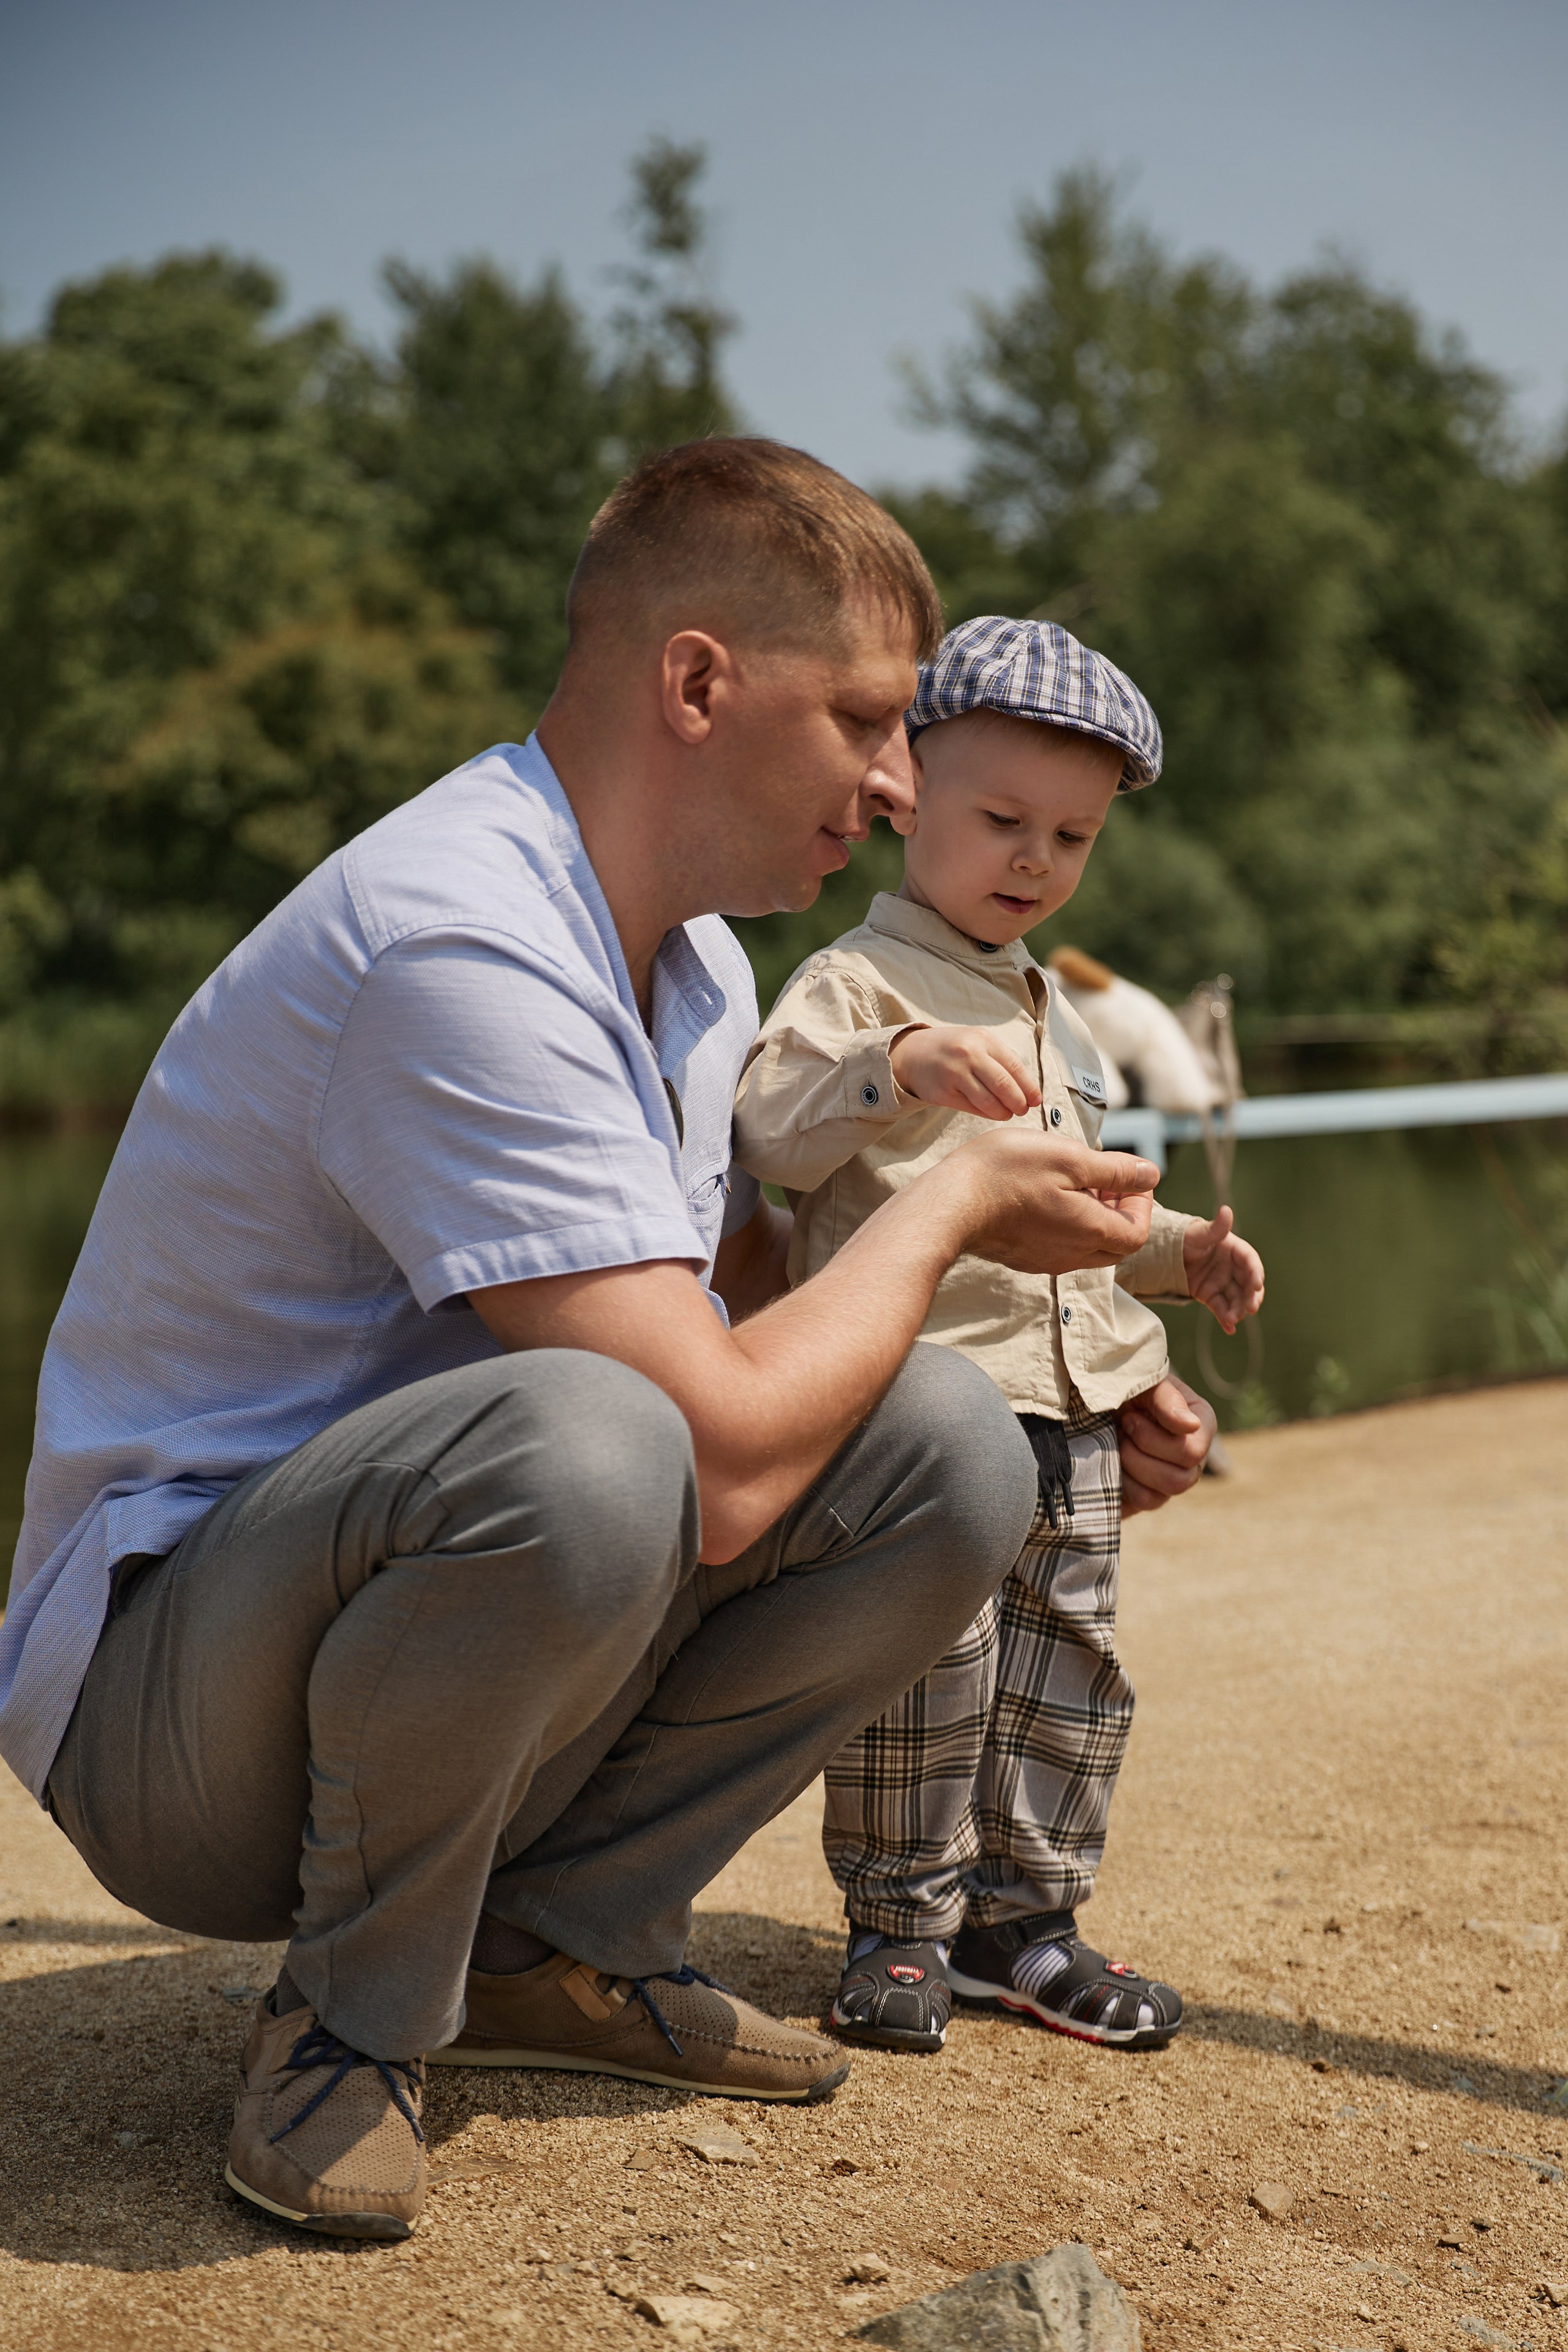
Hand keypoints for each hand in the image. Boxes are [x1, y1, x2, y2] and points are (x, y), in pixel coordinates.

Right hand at [890, 1024, 1041, 1120]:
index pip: (1015, 1067)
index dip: (1029, 1087)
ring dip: (1004, 1112)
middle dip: (1019, 1102)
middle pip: (1004, 1085)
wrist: (911, 1054)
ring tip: (1009, 1114)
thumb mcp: (977, 1042)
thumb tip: (1028, 1088)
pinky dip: (987, 1114)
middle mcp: (969, 1054)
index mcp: (983, 1039)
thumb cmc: (952, 1050)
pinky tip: (993, 1113)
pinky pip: (973, 1108)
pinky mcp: (944, 1092)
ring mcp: (955, 1074)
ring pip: (989, 1101)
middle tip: (1024, 1110)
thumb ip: (1000, 1059)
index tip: (1036, 1100)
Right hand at [944, 1127, 1156, 1274]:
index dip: (1142, 1204)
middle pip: (1117, 1244)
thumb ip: (1115, 1171)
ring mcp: (1045, 1260)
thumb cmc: (1007, 1173)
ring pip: (1088, 1247)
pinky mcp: (1023, 1258)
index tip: (1129, 1177)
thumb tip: (1150, 1175)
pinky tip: (1046, 1197)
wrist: (951, 1203)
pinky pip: (1060, 1248)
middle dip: (1121, 1212)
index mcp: (1091, 1231)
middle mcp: (1073, 1255)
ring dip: (1093, 1218)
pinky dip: (1067, 1225)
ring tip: (1074, 1183)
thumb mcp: (1070, 1158)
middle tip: (1106, 1180)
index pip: (1138, 1232)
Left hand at [1118, 1374, 1216, 1514]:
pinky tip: (1114, 1460)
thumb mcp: (1142, 1383)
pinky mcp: (1153, 1494)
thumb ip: (1166, 1399)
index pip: (1194, 1451)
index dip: (1154, 1438)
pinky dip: (1123, 1481)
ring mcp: (1174, 1476)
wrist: (1091, 1406)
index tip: (1129, 1415)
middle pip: (1182, 1478)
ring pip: (1164, 1492)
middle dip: (1141, 1451)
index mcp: (1199, 1423)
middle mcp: (1193, 1454)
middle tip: (1122, 1427)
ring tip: (1118, 1441)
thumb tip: (1190, 1424)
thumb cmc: (1122, 1389)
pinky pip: (1145, 1501)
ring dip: (1132, 1464)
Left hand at [1181, 1207, 1264, 1333]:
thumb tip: (1226, 1210)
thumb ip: (1215, 1228)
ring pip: (1236, 1299)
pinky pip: (1222, 1308)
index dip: (1255, 1272)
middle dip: (1251, 1296)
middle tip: (1251, 1308)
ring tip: (1233, 1320)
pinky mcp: (1211, 1296)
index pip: (1249, 1260)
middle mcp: (1232, 1267)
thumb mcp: (1199, 1233)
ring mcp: (1223, 1283)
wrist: (1167, 1253)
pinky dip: (1226, 1319)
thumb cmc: (1186, 1238)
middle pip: (1248, 1284)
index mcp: (1234, 1249)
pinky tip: (1229, 1329)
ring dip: (1238, 1310)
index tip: (1256, 1283)